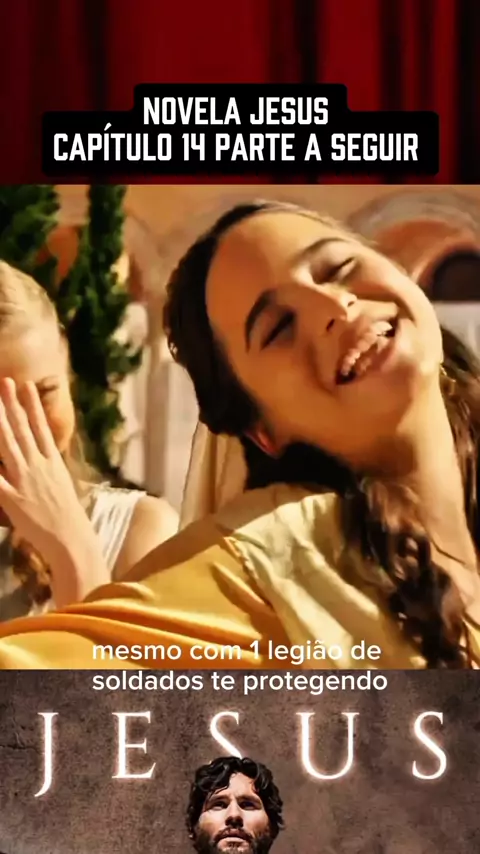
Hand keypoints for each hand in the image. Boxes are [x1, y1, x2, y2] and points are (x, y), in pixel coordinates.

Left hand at [0, 378, 108, 604]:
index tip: (26, 385)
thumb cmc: (67, 515)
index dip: (32, 405)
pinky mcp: (12, 497)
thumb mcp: (61, 484)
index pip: (40, 427)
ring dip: (0, 422)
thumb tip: (42, 454)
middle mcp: (38, 466)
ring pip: (7, 445)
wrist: (70, 538)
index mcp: (52, 462)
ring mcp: (24, 480)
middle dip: (12, 404)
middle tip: (5, 382)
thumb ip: (48, 467)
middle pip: (22, 429)